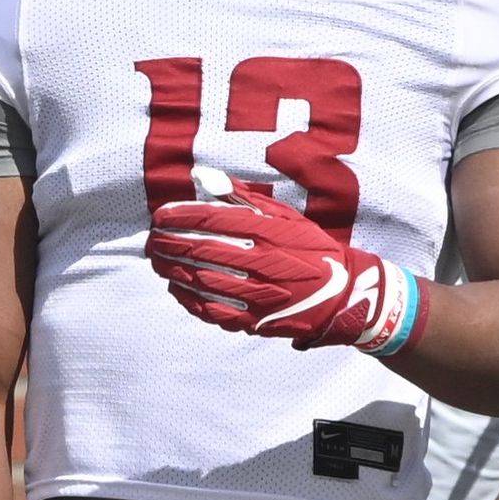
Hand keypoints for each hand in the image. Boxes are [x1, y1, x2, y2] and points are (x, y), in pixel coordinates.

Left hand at [147, 167, 425, 354]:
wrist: (345, 295)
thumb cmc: (311, 249)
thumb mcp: (285, 216)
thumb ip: (243, 198)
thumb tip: (204, 178)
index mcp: (271, 232)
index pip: (214, 220)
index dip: (180, 217)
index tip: (160, 216)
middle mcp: (265, 262)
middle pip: (202, 251)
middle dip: (170, 244)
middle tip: (152, 240)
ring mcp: (260, 295)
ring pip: (203, 282)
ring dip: (174, 271)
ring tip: (158, 262)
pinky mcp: (258, 321)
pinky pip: (213, 312)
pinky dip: (189, 300)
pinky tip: (176, 289)